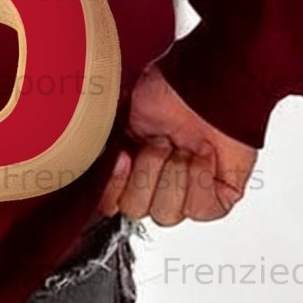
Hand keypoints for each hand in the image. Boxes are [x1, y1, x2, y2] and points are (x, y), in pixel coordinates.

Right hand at [99, 65, 257, 225]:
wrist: (206, 87)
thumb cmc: (167, 92)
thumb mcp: (116, 116)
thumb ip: (98, 146)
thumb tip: (85, 162)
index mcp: (126, 166)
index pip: (109, 203)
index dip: (115, 185)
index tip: (124, 156)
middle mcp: (154, 182)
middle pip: (135, 210)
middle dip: (148, 173)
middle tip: (161, 143)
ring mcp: (185, 193)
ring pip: (166, 215)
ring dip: (174, 175)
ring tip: (184, 147)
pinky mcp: (217, 198)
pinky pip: (201, 210)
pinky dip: (200, 180)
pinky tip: (203, 156)